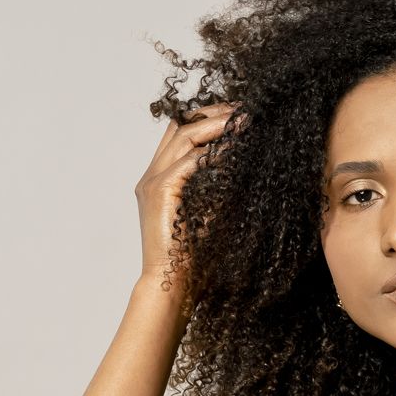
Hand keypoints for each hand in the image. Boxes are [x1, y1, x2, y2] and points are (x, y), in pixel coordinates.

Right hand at [134, 102, 246, 291]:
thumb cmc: (194, 259)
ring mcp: (152, 183)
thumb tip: (243, 168)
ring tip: (242, 119)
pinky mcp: (160, 193)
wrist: (172, 286)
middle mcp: (151, 177)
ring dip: (216, 125)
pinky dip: (213, 151)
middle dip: (213, 113)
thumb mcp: (209, 214)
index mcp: (159, 180)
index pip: (180, 134)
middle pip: (180, 127)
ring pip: (184, 137)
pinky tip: (234, 147)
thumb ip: (217, 189)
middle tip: (243, 108)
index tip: (236, 114)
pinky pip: (189, 161)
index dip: (207, 119)